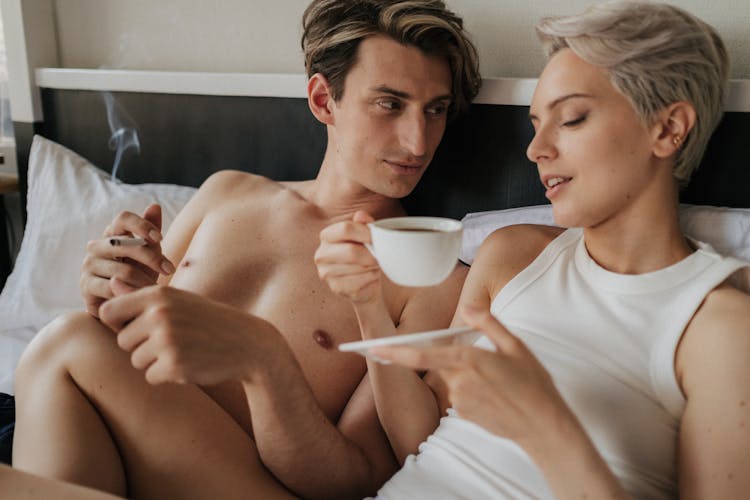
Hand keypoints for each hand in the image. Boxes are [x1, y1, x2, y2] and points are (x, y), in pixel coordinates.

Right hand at [80, 204, 175, 316]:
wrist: (124, 306)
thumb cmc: (138, 275)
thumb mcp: (150, 253)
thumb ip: (151, 230)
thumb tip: (155, 205)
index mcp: (112, 234)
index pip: (123, 218)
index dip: (142, 225)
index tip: (160, 238)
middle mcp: (97, 246)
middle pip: (125, 245)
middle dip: (151, 257)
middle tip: (169, 269)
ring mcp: (89, 265)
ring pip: (122, 269)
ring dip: (144, 281)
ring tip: (156, 289)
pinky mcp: (86, 285)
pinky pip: (113, 288)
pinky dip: (131, 293)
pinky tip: (141, 298)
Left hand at [98, 285, 278, 385]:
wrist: (246, 343)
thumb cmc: (207, 320)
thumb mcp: (178, 302)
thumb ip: (141, 295)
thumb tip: (111, 282)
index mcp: (158, 295)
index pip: (108, 312)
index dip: (118, 323)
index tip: (138, 327)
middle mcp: (159, 314)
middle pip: (122, 340)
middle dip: (141, 345)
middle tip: (172, 340)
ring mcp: (167, 340)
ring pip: (136, 360)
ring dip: (154, 361)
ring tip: (182, 350)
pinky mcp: (174, 365)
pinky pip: (151, 376)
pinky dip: (167, 375)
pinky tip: (189, 363)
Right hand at [315, 211, 382, 303]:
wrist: (365, 282)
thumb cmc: (364, 253)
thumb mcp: (365, 235)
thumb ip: (364, 224)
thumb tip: (361, 215)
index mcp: (327, 236)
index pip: (345, 229)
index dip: (366, 233)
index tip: (377, 238)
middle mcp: (322, 254)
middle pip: (351, 252)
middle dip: (371, 254)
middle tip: (380, 255)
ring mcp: (326, 273)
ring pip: (358, 268)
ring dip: (372, 266)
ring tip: (373, 264)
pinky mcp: (336, 288)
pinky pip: (360, 281)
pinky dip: (371, 278)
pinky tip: (370, 275)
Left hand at [370, 305, 570, 446]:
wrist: (543, 425)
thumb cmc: (533, 383)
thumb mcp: (516, 346)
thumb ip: (488, 323)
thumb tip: (467, 305)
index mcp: (469, 359)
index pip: (422, 355)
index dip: (394, 352)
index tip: (373, 348)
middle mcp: (460, 381)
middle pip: (438, 364)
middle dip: (450, 360)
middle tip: (478, 365)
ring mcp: (460, 400)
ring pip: (450, 380)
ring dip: (465, 376)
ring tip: (498, 382)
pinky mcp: (464, 415)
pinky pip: (458, 396)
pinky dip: (470, 391)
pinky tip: (495, 395)